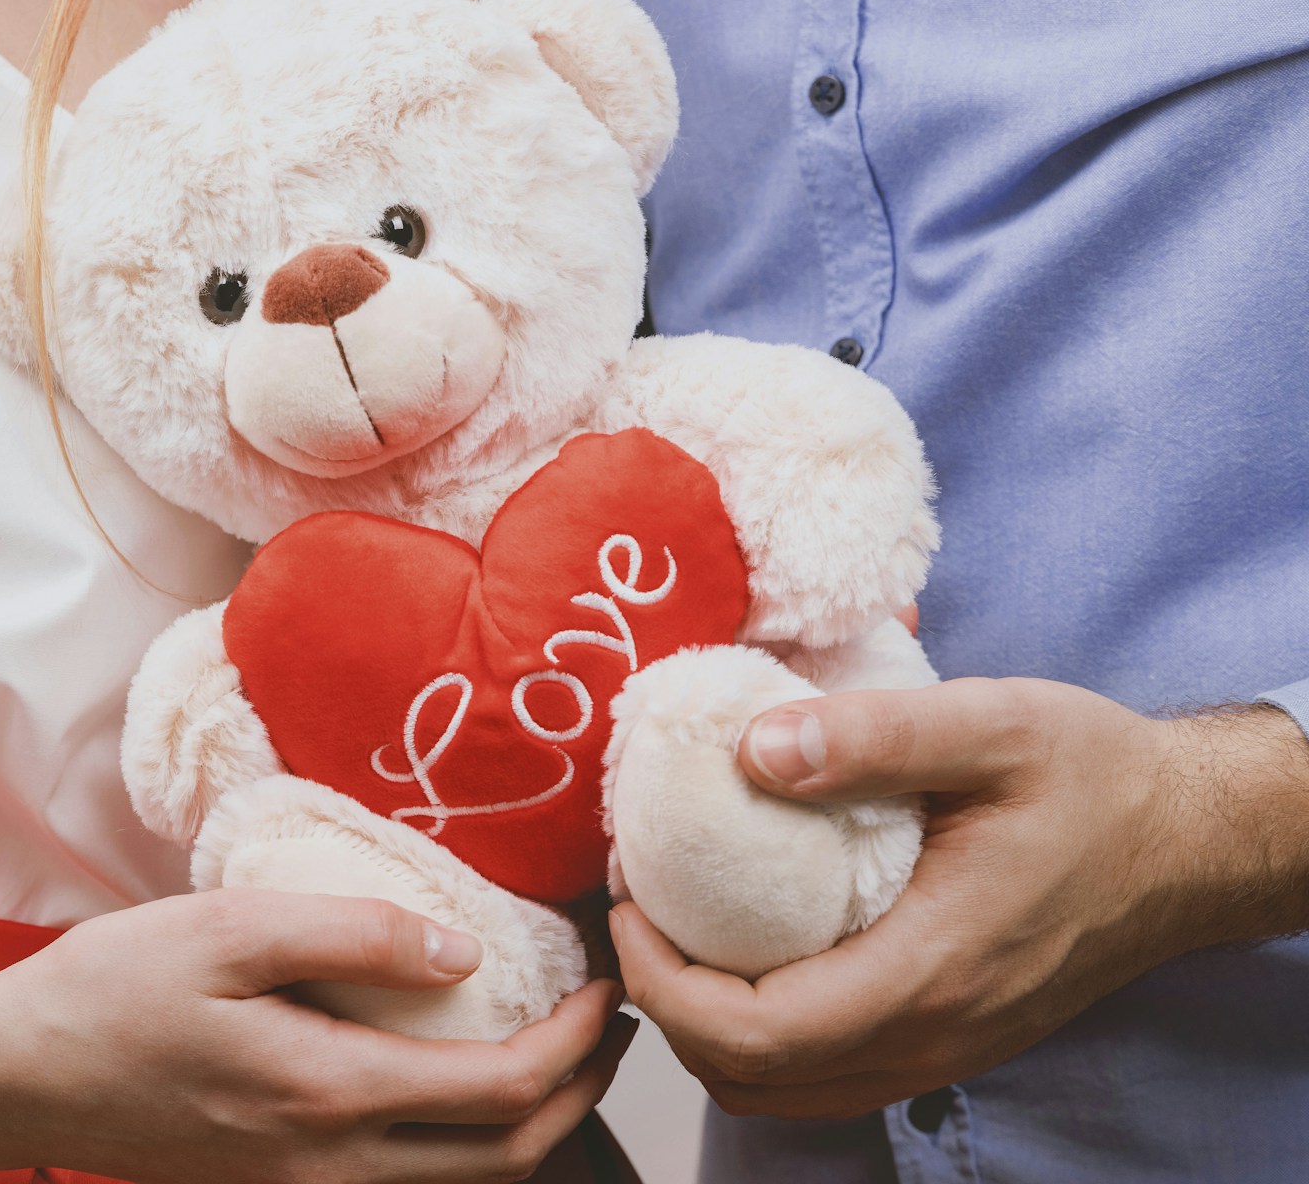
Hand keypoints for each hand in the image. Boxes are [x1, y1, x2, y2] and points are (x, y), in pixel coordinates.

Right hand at [0, 888, 634, 1181]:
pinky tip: (460, 1090)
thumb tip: (463, 954)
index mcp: (327, 1096)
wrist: (14, 1077)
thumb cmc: (110, 992)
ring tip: (559, 1054)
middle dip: (580, 1094)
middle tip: (612, 1024)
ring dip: (531, 1128)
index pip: (502, 1093)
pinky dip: (464, 1148)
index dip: (578, 1043)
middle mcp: (330, 1168)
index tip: (607, 984)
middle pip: (505, 1160)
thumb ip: (353, 934)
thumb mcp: (228, 928)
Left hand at [608, 677, 1308, 1119]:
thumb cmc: (1095, 781)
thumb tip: (750, 751)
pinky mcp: (943, 1038)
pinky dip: (757, 1029)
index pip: (753, 1033)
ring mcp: (938, 1049)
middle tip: (636, 902)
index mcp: (931, 971)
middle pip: (749, 1077)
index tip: (627, 898)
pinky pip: (821, 1069)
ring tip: (674, 923)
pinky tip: (744, 946)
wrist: (1185, 840)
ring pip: (781, 1088)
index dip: (662, 980)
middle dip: (666, 1001)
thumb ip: (872, 736)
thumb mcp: (994, 725)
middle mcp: (930, 1035)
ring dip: (706, 1022)